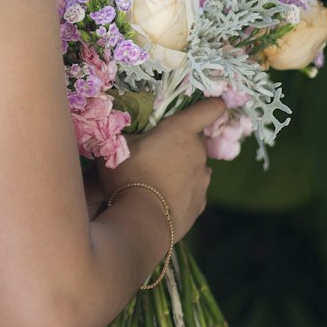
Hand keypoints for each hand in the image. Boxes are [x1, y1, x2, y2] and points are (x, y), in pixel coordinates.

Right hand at [87, 97, 226, 241]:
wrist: (142, 222)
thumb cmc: (128, 175)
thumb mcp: (115, 146)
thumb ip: (121, 132)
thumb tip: (115, 125)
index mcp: (182, 130)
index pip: (211, 108)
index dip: (211, 104)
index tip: (209, 105)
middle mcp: (199, 152)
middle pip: (195, 140)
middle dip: (179, 143)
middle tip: (154, 152)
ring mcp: (202, 180)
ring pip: (194, 167)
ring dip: (180, 168)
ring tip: (155, 180)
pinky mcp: (200, 204)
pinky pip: (192, 191)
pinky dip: (181, 192)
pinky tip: (161, 199)